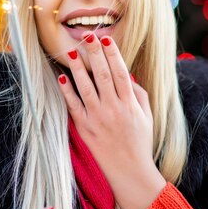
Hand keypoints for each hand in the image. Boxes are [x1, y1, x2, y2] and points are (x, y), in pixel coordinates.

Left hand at [58, 33, 165, 208]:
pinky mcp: (85, 128)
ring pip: (86, 88)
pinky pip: (74, 106)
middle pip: (104, 76)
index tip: (106, 40)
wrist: (129, 172)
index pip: (121, 73)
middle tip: (87, 36)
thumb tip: (127, 74)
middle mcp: (114, 109)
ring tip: (71, 51)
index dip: (113, 55)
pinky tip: (61, 77)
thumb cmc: (139, 142)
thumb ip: (138, 94)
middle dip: (95, 54)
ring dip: (78, 68)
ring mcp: (98, 118)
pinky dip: (67, 91)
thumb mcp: (146, 117)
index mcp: (129, 105)